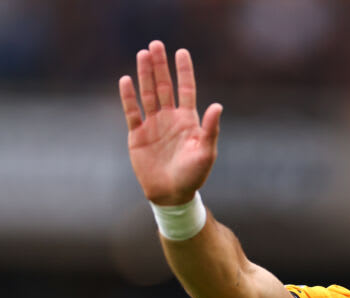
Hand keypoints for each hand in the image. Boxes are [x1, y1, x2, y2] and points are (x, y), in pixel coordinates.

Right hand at [118, 40, 221, 205]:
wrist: (172, 194)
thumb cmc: (193, 175)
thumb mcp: (206, 152)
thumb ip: (210, 129)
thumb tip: (217, 106)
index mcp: (188, 121)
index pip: (186, 90)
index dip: (184, 71)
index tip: (181, 51)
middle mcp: (170, 119)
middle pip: (165, 86)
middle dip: (160, 66)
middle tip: (155, 44)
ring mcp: (153, 125)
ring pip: (148, 94)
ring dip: (145, 74)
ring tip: (143, 54)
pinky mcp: (137, 135)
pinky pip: (132, 112)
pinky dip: (128, 96)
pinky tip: (126, 80)